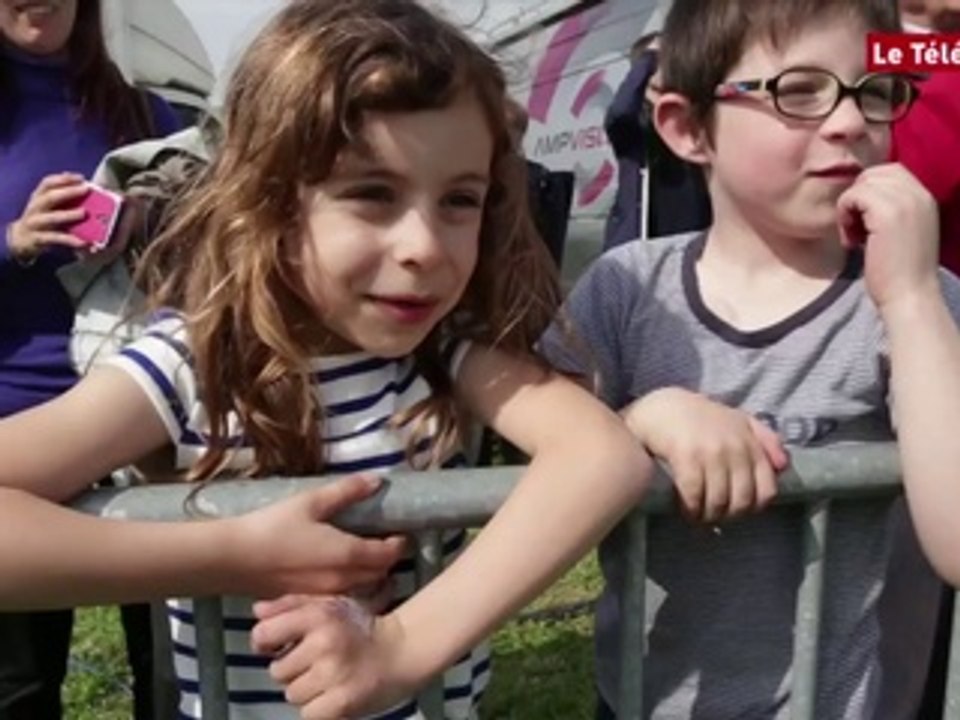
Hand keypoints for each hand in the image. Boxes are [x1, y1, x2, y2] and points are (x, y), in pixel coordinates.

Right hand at [6, 173, 90, 262]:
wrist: (20, 239)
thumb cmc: (40, 218)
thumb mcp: (46, 204)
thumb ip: (59, 193)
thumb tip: (77, 180)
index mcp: (38, 197)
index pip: (47, 183)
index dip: (63, 179)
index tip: (80, 177)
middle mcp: (35, 207)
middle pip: (50, 197)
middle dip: (68, 192)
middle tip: (85, 189)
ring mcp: (35, 223)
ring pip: (51, 218)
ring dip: (68, 214)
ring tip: (83, 213)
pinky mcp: (38, 238)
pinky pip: (55, 238)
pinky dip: (69, 240)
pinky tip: (82, 242)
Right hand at [229, 474, 405, 597]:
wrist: (233, 560)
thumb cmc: (273, 526)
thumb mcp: (311, 502)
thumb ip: (347, 491)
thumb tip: (377, 480)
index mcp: (348, 554)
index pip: (388, 554)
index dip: (399, 544)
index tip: (401, 532)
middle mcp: (342, 580)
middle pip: (379, 574)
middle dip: (387, 560)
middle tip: (384, 542)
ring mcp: (326, 594)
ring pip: (361, 588)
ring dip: (370, 574)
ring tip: (364, 556)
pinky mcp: (310, 600)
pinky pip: (341, 596)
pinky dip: (350, 585)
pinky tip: (338, 571)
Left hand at [251, 595, 414, 718]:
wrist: (404, 648)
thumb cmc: (362, 625)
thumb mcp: (330, 604)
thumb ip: (291, 605)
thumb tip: (256, 612)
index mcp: (318, 616)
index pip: (263, 634)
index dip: (267, 643)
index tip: (281, 646)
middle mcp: (323, 643)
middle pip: (277, 671)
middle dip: (293, 670)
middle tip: (318, 663)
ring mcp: (332, 674)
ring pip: (292, 694)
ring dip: (307, 691)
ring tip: (329, 679)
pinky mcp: (342, 703)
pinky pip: (308, 714)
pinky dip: (319, 710)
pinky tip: (334, 695)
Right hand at [621, 388, 787, 522]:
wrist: (664, 406)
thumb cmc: (702, 417)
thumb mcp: (739, 420)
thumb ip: (765, 439)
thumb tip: (783, 466)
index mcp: (750, 442)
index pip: (766, 489)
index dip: (753, 508)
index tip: (738, 510)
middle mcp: (735, 448)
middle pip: (741, 500)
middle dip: (728, 515)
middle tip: (715, 516)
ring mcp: (711, 452)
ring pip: (717, 501)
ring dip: (708, 515)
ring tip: (699, 515)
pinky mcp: (686, 456)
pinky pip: (694, 494)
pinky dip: (690, 508)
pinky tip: (685, 509)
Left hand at [837, 163, 940, 315]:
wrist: (909, 297)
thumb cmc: (899, 273)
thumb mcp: (901, 232)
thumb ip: (890, 209)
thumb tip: (861, 194)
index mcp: (925, 197)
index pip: (891, 172)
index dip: (869, 192)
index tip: (864, 222)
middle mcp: (919, 193)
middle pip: (874, 173)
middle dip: (857, 198)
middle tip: (856, 229)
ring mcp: (905, 201)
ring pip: (862, 183)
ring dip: (849, 209)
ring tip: (854, 237)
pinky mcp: (887, 212)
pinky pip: (853, 196)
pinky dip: (844, 217)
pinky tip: (851, 242)